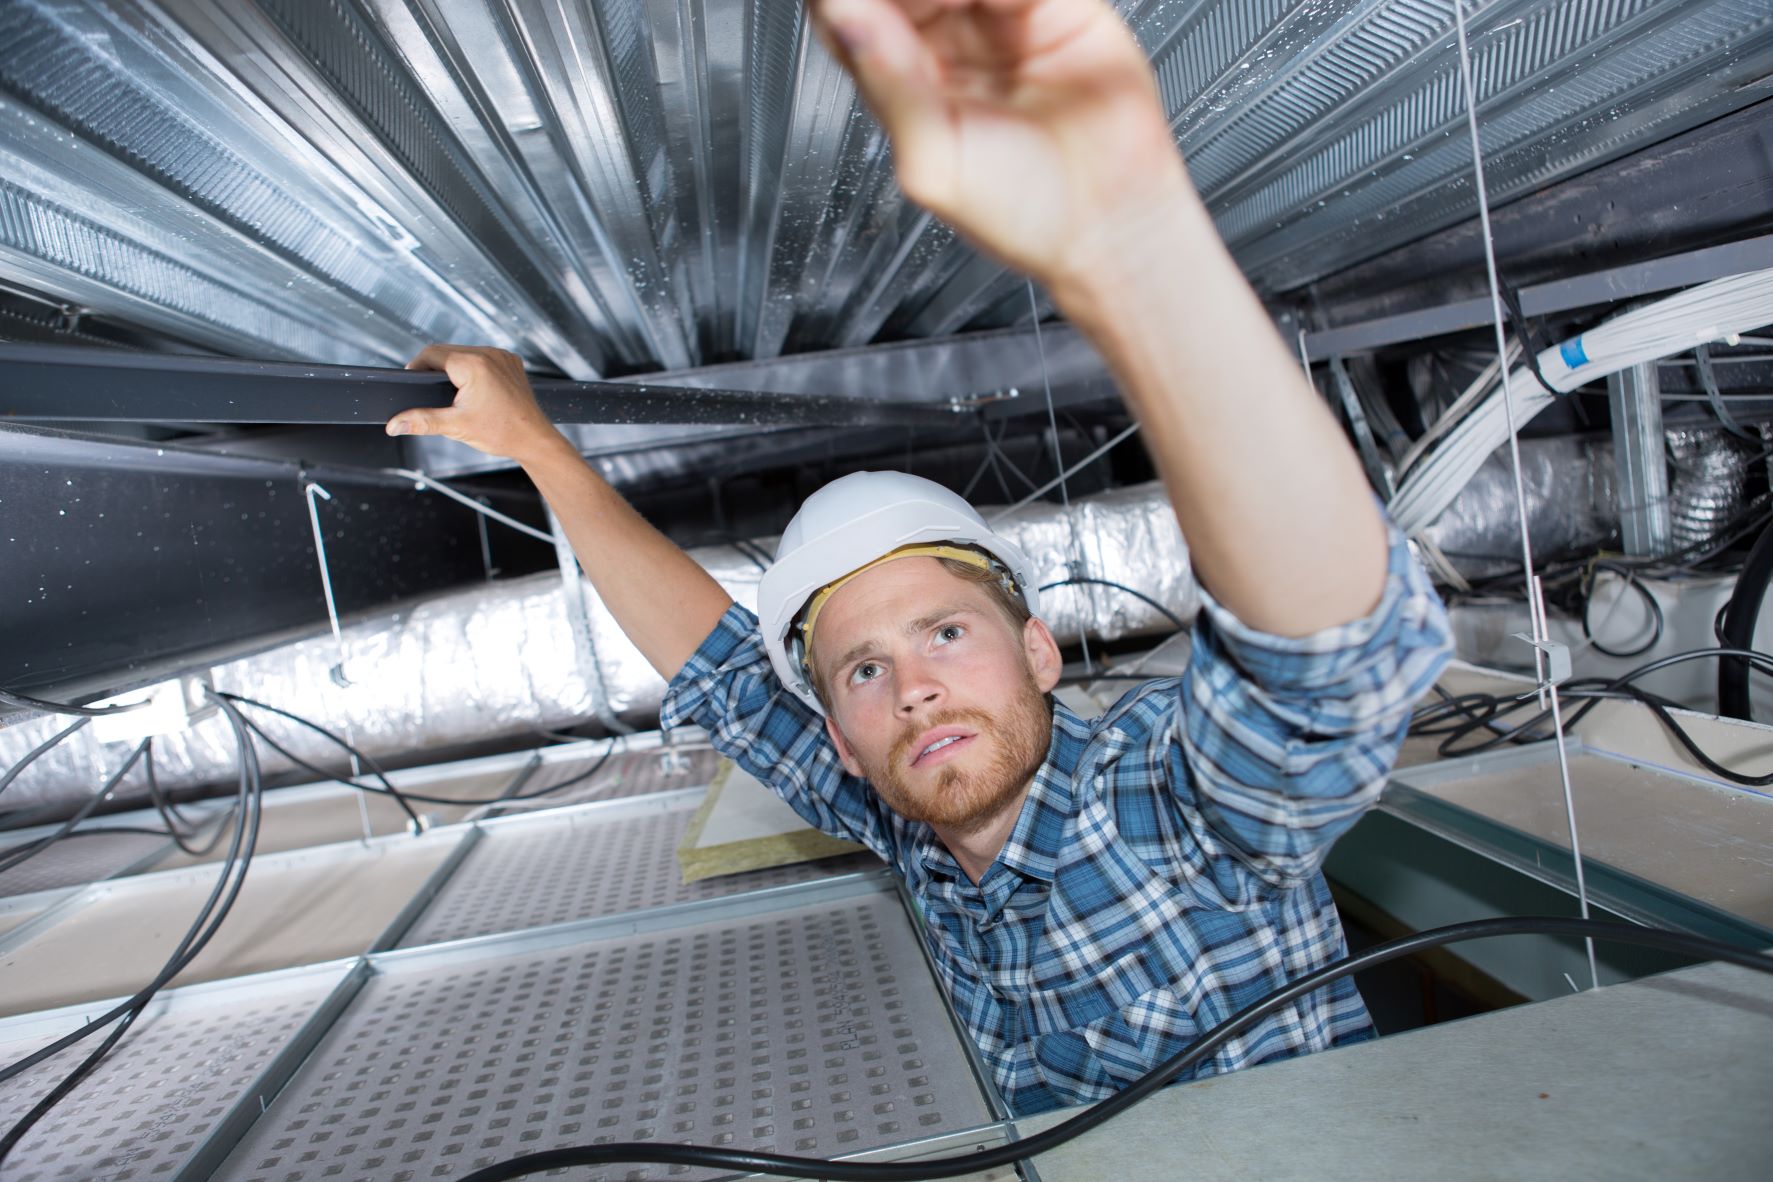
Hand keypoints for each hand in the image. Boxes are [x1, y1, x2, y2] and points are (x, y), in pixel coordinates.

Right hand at [388, 344, 568, 465]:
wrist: (534, 439)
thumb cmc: (503, 433)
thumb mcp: (456, 427)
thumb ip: (422, 421)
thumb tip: (395, 423)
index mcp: (474, 365)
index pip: (431, 354)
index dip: (416, 368)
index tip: (411, 383)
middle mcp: (490, 354)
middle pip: (446, 352)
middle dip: (433, 370)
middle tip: (428, 392)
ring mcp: (502, 356)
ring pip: (463, 354)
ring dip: (452, 368)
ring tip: (449, 391)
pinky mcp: (510, 362)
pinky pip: (482, 358)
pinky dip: (471, 369)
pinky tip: (469, 387)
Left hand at [810, 0, 1191, 295]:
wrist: (1110, 221)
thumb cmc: (1021, 212)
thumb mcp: (936, 165)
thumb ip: (892, 88)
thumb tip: (847, 22)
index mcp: (897, 79)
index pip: (849, 12)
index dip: (849, 0)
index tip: (865, 6)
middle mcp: (940, 42)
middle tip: (932, 8)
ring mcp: (993, 18)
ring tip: (970, 9)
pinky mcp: (1052, 5)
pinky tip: (1014, 7)